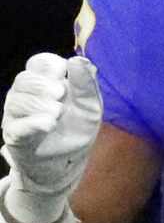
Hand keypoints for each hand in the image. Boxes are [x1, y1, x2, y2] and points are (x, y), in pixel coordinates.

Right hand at [2, 53, 101, 222]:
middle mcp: (24, 95)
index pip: (38, 63)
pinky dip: (33, 123)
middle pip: (24, 80)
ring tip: (58, 114)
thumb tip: (79, 60)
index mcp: (42, 83)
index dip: (50, 64)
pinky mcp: (15, 136)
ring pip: (17, 101)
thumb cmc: (76, 129)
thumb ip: (86, 85)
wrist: (68, 162)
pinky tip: (49, 123)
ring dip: (40, 104)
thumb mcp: (89, 106)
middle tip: (61, 95)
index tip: (63, 74)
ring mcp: (16, 115)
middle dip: (43, 85)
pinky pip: (17, 126)